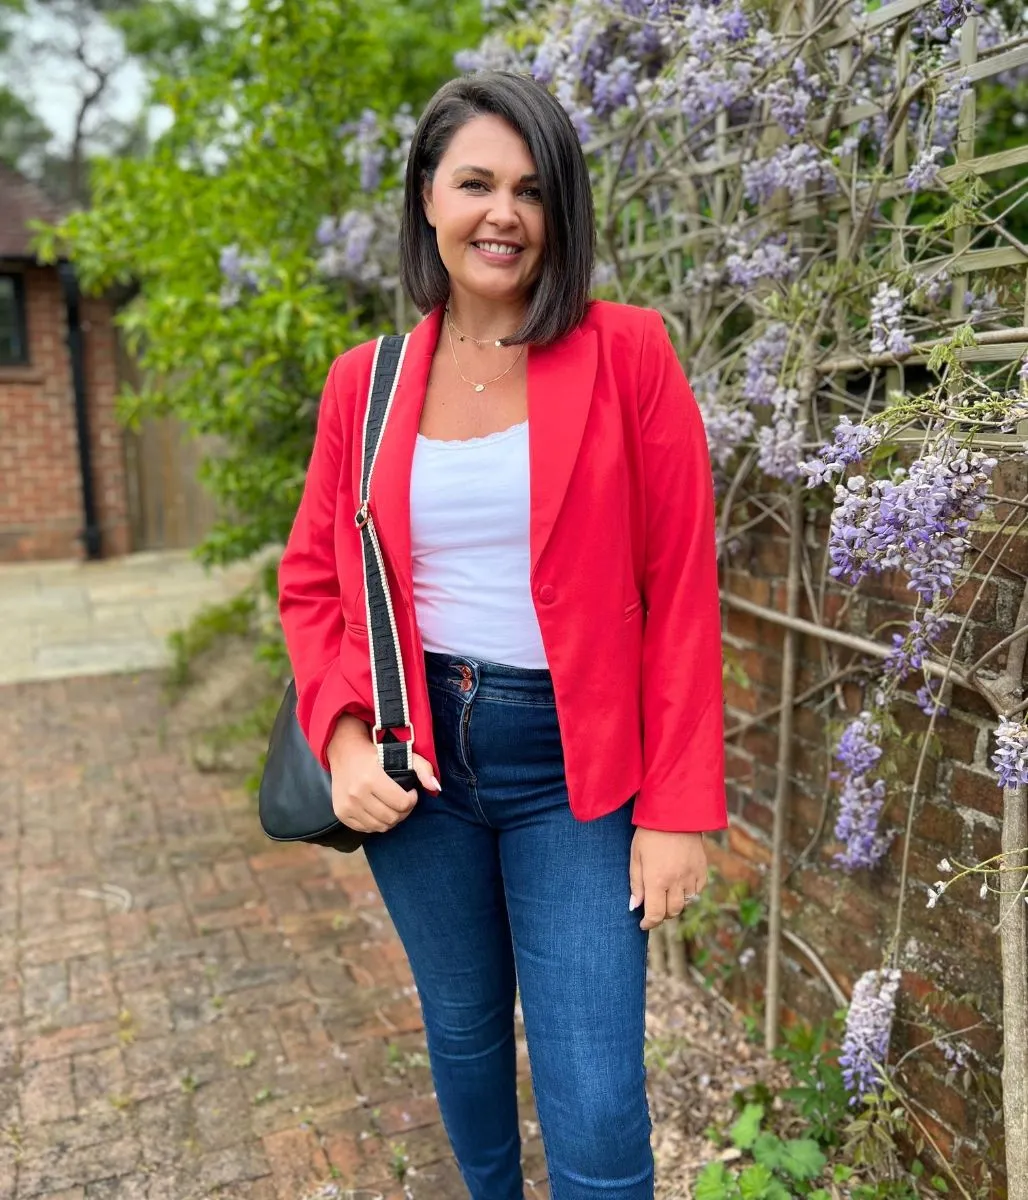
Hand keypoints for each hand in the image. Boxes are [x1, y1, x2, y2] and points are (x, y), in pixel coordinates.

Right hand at [326, 715, 440, 833]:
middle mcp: (356, 794)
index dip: (412, 800)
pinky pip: (365, 829)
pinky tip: (379, 809)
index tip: (411, 792)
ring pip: (379, 827)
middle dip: (403, 811)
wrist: (344, 750)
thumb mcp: (401, 753)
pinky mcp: (341, 813)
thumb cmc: (374, 752)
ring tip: (392, 805)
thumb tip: (435, 787)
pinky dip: (375, 823)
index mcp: (371, 778)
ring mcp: (347, 806)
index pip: (401, 804)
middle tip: (404, 800)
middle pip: (392, 818)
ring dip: (391, 819)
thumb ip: (422, 768)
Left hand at [629, 828, 707, 930]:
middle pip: (672, 912)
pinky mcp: (702, 870)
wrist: (675, 813)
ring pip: (685, 903)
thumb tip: (634, 907)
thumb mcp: (636, 856)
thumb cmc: (649, 833)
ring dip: (674, 903)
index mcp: (656, 880)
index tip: (643, 924)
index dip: (648, 923)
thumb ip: (635, 884)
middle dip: (661, 915)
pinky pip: (697, 891)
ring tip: (665, 894)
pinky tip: (680, 883)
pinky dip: (688, 893)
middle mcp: (676, 881)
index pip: (655, 915)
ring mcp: (691, 876)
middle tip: (653, 907)